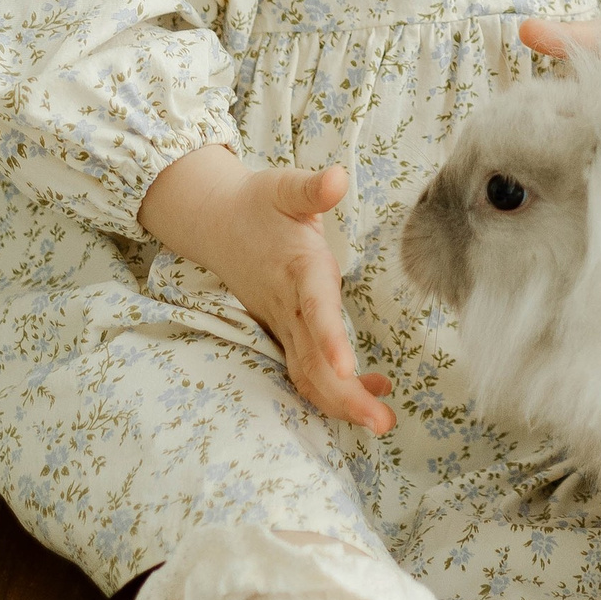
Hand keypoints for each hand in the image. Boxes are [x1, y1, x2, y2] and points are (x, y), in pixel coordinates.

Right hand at [139, 145, 394, 436]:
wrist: (218, 223)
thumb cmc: (259, 205)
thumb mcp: (284, 188)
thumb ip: (313, 189)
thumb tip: (337, 177)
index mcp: (297, 270)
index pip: (314, 310)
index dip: (330, 340)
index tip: (349, 368)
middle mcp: (288, 307)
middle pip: (312, 362)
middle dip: (345, 396)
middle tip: (382, 422)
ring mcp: (283, 325)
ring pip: (308, 376)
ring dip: (342, 403)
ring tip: (380, 420)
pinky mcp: (284, 333)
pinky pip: (306, 372)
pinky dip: (334, 390)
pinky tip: (370, 390)